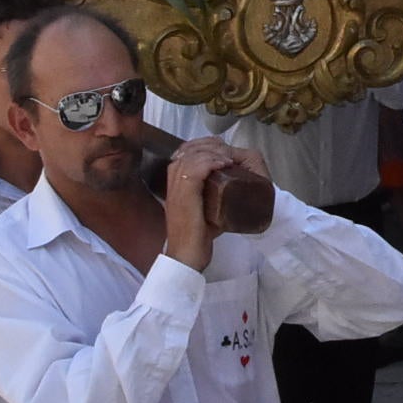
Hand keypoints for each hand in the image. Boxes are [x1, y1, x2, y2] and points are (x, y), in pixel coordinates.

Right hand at [163, 136, 240, 270]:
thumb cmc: (196, 236)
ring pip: (192, 155)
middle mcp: (172, 182)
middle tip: (228, 153)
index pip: (185, 151)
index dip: (205, 146)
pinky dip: (211, 162)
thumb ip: (211, 196)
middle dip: (211, 145)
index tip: (223, 152)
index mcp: (174, 183)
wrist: (186, 257)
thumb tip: (230, 188)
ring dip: (213, 152)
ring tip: (228, 159)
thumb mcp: (203, 209)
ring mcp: (176, 189)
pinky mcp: (184, 197)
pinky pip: (195, 169)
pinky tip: (223, 164)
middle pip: (188, 149)